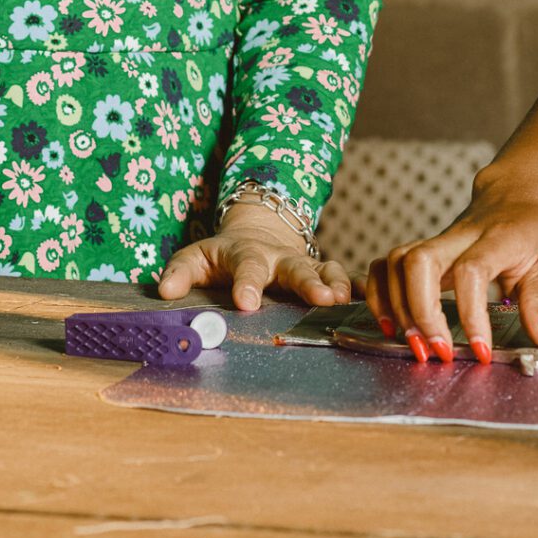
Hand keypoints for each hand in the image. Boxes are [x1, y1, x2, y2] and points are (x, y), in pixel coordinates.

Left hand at [157, 203, 349, 312]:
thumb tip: (164, 291)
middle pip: (295, 268)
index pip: (247, 268)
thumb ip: (180, 272)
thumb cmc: (223, 256)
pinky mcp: (324, 272)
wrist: (258, 233)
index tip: (247, 304)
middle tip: (321, 299)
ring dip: (336, 285)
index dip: (248, 285)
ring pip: (326, 270)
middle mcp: (280, 258)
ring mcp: (306, 264)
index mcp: (246, 254)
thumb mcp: (196, 257)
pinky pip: (345, 278)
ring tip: (344, 301)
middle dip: (309, 283)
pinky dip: (360, 289)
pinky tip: (373, 303)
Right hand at [367, 187, 537, 364]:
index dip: (471, 314)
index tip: (480, 349)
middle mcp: (460, 236)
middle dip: (421, 313)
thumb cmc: (533, 227)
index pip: (472, 271)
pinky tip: (389, 324)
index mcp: (497, 238)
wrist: (516, 193)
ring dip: (397, 307)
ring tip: (415, 344)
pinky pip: (384, 264)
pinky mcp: (422, 249)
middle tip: (437, 351)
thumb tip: (537, 336)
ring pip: (396, 261)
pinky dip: (378, 295)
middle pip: (420, 261)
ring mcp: (437, 241)